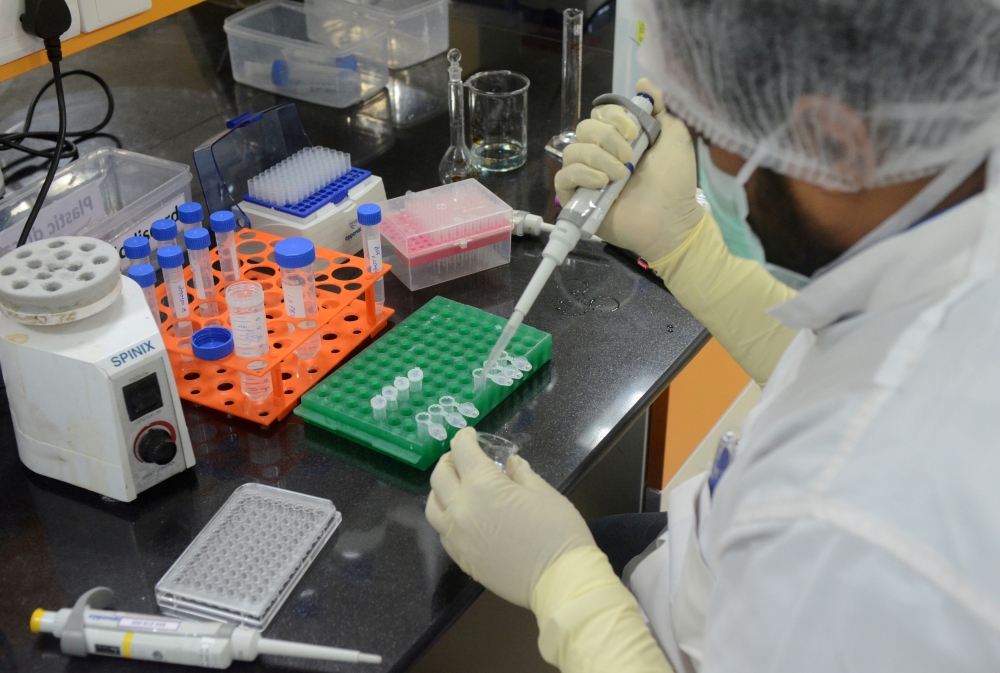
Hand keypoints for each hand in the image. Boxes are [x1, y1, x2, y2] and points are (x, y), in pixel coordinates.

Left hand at [425, 428, 594, 607]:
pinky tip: (461, 514)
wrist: (560, 581)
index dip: (465, 437)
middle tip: (463, 457)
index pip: (462, 451)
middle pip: (440, 476)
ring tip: (456, 485)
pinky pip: (442, 531)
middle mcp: (461, 508)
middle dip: (450, 459)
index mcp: (483, 485)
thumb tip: (509, 463)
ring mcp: (457, 536)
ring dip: (440, 489)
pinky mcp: (460, 558)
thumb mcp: (544, 492)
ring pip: (432, 505)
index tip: (470, 434)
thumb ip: (520, 473)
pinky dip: (446, 516)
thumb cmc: (558, 531)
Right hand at [554, 79, 703, 261]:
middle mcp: (600, 154)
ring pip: (573, 150)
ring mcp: (586, 177)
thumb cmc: (675, 180)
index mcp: (620, 138)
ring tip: (620, 175)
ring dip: (599, 157)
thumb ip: (661, 106)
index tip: (636, 133)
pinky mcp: (576, 199)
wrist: (672, 218)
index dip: (615, 118)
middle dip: (608, 138)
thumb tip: (642, 82)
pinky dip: (583, 174)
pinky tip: (603, 182)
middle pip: (584, 128)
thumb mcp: (674, 134)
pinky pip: (564, 176)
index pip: (600, 113)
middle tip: (630, 157)